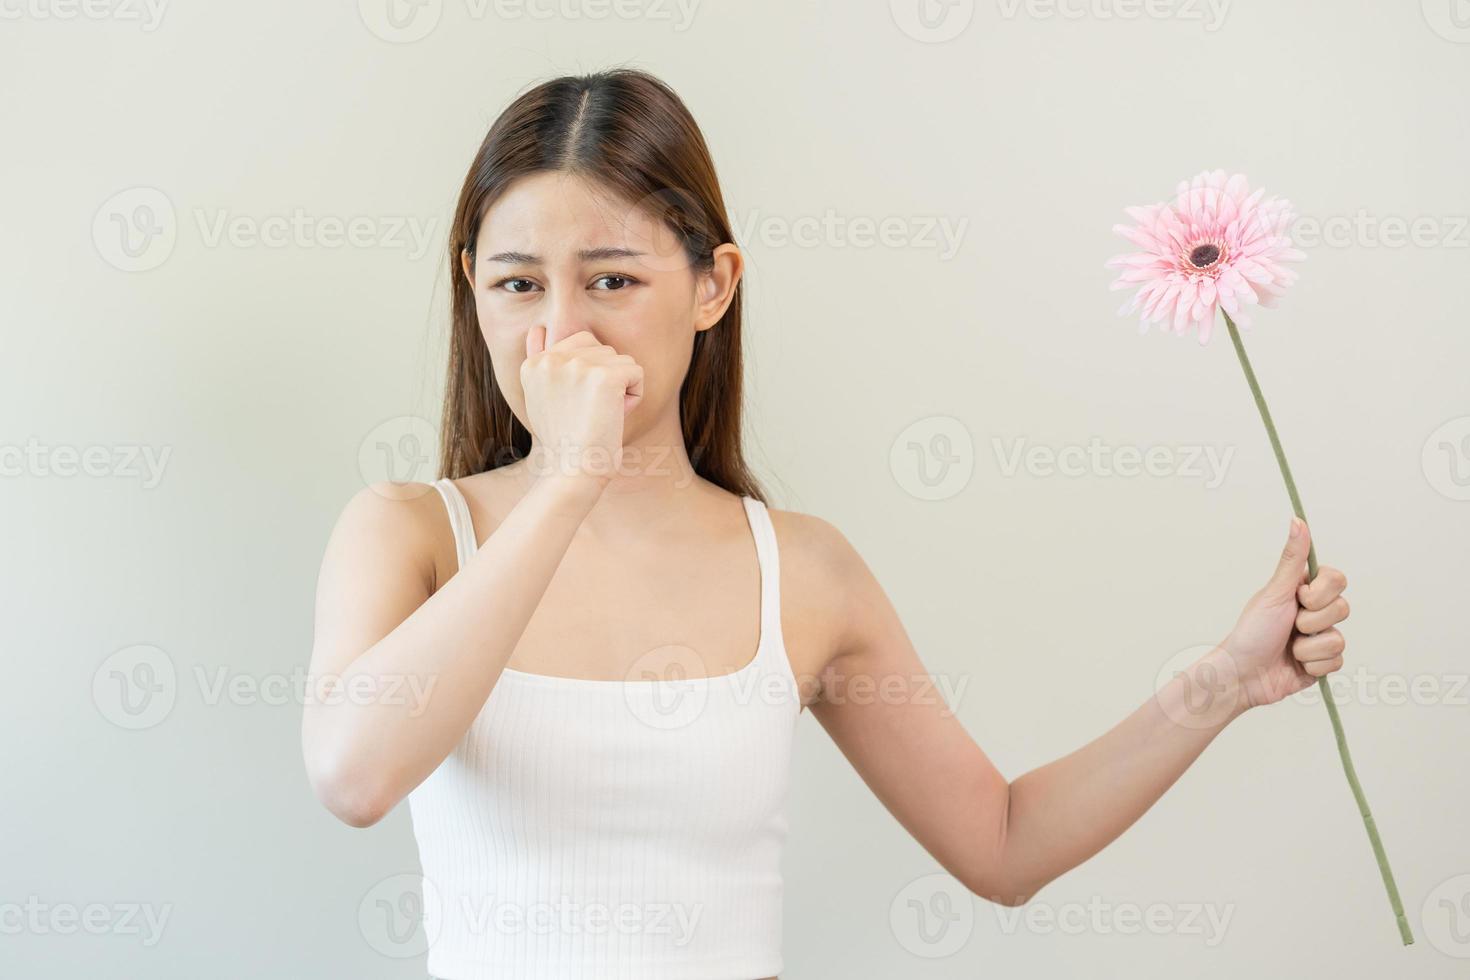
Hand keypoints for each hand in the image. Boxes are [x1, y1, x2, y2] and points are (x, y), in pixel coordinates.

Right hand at [519, 326, 643, 482]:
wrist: (573, 471)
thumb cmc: (562, 440)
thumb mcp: (539, 397)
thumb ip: (538, 361)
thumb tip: (537, 329)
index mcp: (534, 363)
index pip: (579, 342)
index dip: (588, 374)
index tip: (576, 405)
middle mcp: (552, 359)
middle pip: (602, 348)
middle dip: (606, 378)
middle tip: (590, 411)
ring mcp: (578, 366)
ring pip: (621, 361)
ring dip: (620, 388)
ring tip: (601, 415)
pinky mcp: (604, 377)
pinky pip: (636, 372)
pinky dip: (635, 396)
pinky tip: (616, 415)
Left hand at [1216, 518, 1349, 710]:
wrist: (1244, 674)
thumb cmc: (1252, 631)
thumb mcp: (1274, 592)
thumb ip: (1292, 558)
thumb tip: (1297, 519)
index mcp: (1304, 591)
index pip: (1338, 580)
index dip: (1321, 592)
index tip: (1299, 598)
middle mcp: (1316, 612)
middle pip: (1343, 609)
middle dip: (1311, 622)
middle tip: (1289, 626)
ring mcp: (1321, 638)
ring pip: (1339, 639)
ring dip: (1308, 647)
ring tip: (1288, 648)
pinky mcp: (1323, 662)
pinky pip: (1336, 661)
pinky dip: (1312, 664)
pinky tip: (1295, 664)